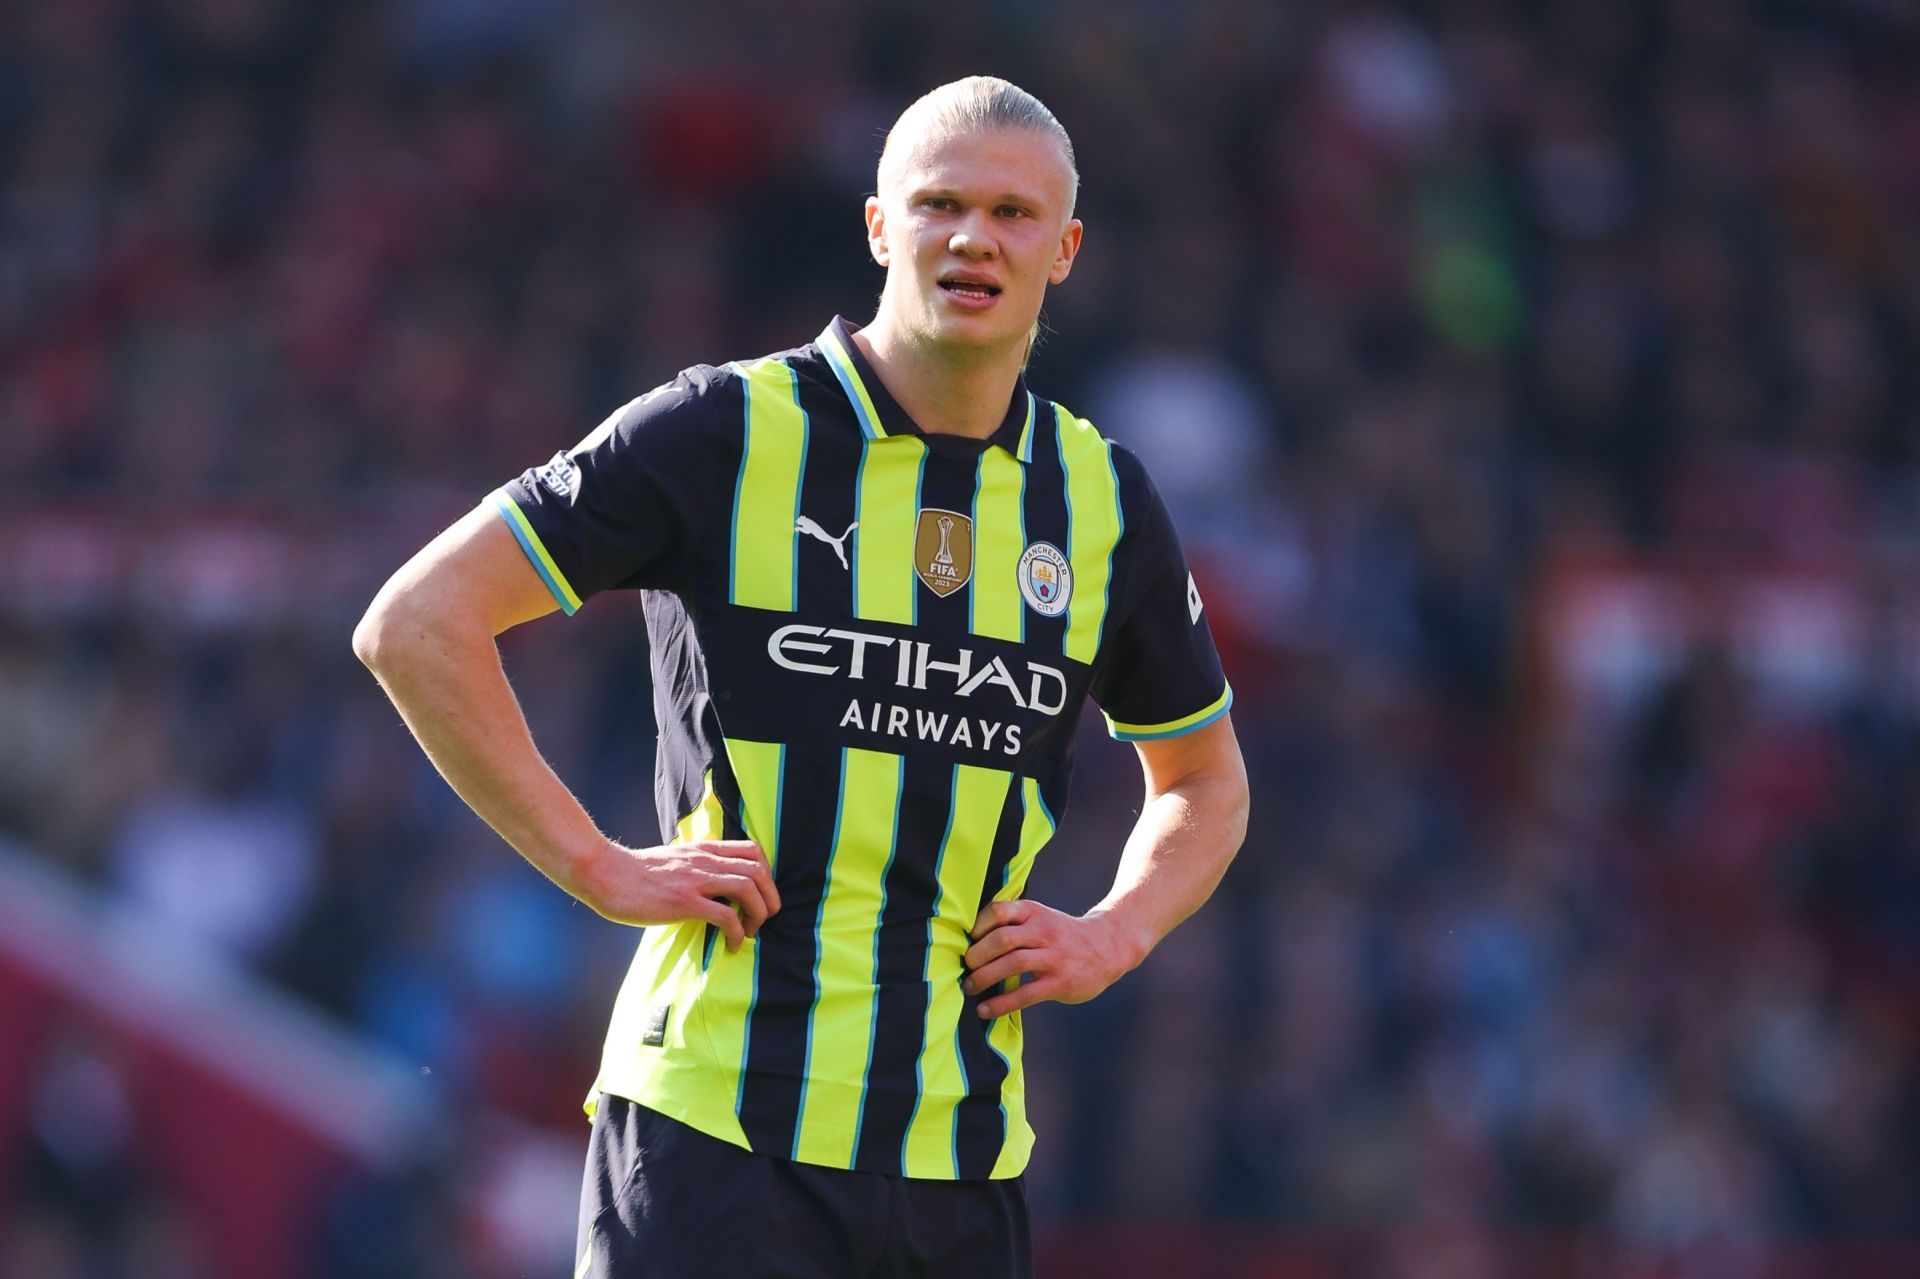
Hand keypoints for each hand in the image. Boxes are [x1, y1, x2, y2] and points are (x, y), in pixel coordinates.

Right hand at [575, 839, 779, 951]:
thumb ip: (695, 865)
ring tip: (751, 932)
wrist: (604, 873)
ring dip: (759, 914)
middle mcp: (704, 860)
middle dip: (770, 898)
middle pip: (758, 870)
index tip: (760, 896)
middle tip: (763, 919)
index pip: (753, 851)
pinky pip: (726, 915)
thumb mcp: (674, 859)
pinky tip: (732, 944)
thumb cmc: (634, 872)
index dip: (767, 875)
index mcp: (704, 850)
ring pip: (748, 888)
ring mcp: (695, 880)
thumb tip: (711, 884)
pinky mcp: (684, 901)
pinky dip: (738, 932)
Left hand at [961, 900, 1144, 1017]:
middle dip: (977, 955)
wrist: (1108, 946)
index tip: (966, 940)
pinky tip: (985, 1011)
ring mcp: (1053, 957)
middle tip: (965, 966)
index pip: (999, 911)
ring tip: (969, 987)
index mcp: (1034, 912)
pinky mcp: (1060, 982)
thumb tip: (969, 940)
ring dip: (984, 977)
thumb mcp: (1041, 917)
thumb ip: (1013, 923)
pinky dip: (1001, 1004)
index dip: (978, 926)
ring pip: (1013, 963)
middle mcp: (1043, 931)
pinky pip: (1025, 994)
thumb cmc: (1062, 934)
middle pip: (1002, 938)